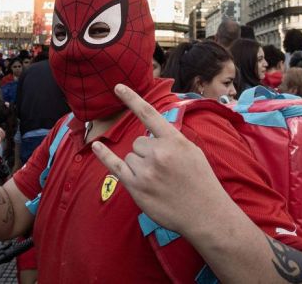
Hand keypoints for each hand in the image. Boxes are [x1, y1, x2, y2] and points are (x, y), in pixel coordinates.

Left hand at [92, 84, 230, 234]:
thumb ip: (171, 138)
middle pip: (138, 143)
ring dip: (140, 166)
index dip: (131, 98)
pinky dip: (105, 156)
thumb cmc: (201, 181)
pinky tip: (96, 146)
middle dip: (147, 153)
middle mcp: (158, 153)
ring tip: (160, 181)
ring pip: (131, 157)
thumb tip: (152, 132)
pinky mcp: (136, 187)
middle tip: (165, 170)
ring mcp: (145, 171)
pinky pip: (115, 166)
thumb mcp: (192, 151)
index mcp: (173, 141)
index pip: (148, 114)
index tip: (117, 87)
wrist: (205, 214)